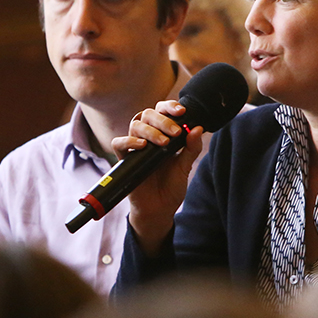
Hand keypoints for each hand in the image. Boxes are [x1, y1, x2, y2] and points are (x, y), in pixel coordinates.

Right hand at [111, 100, 203, 255]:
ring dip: (150, 130)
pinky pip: (119, 143)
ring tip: (163, 143)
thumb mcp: (185, 167)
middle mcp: (147, 138)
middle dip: (162, 120)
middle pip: (147, 114)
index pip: (161, 111)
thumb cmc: (171, 187)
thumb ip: (191, 148)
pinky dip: (129, 141)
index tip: (182, 111)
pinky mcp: (125, 160)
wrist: (159, 210)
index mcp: (162, 135)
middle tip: (175, 132)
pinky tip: (142, 146)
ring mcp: (135, 148)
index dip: (169, 107)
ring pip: (135, 125)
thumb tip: (198, 128)